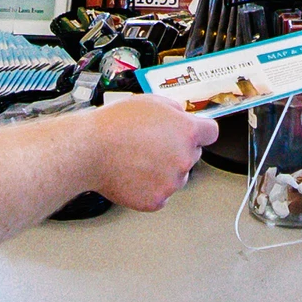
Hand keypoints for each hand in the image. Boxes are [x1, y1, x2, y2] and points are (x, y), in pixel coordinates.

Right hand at [85, 97, 216, 210]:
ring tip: (136, 159)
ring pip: (176, 177)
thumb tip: (180, 118)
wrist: (90, 150)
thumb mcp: (150, 101)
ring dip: (163, 171)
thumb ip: (173, 110)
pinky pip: (160, 195)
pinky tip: (133, 175)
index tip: (192, 134)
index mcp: (187, 131)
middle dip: (177, 150)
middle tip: (151, 145)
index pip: (211, 133)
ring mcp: (171, 182)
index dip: (199, 132)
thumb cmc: (114, 124)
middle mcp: (184, 158)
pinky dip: (149, 188)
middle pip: (192, 155)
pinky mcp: (157, 200)